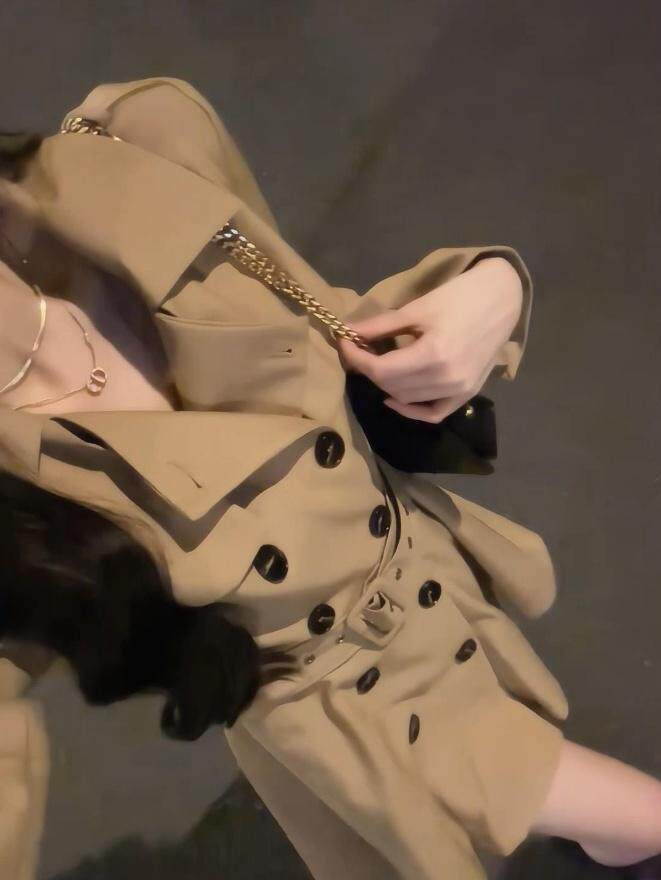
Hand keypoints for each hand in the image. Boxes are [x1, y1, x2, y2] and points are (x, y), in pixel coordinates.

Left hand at [336, 257, 522, 422]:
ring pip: (407, 399)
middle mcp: (447, 378)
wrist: (501, 299)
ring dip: (386, 385)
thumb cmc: (460, 297)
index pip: (381, 369)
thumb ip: (380, 325)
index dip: (356, 358)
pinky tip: (394, 397)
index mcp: (434, 354)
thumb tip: (346, 332)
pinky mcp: (467, 394)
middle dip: (369, 370)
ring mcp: (459, 390)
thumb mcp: (417, 308)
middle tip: (359, 351)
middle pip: (392, 386)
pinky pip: (433, 413)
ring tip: (377, 365)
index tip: (344, 343)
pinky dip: (411, 410)